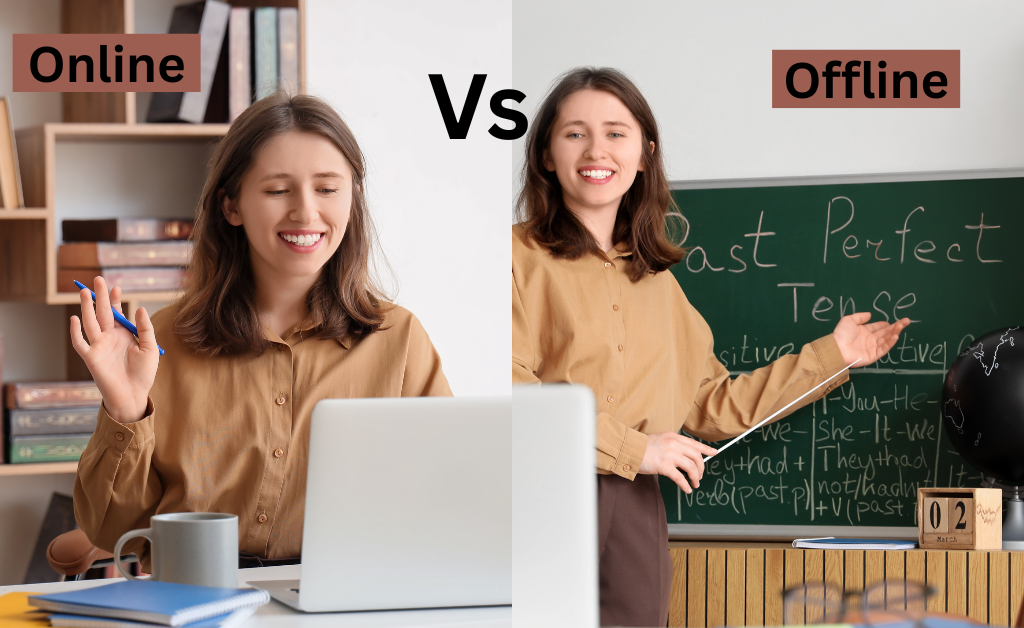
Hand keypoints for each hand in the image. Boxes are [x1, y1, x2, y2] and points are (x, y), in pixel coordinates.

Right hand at [69, 276, 159, 423]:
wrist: (134, 395)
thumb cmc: (144, 373)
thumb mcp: (150, 348)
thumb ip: (145, 329)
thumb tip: (140, 309)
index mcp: (123, 334)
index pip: (116, 312)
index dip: (115, 300)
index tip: (115, 287)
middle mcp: (109, 338)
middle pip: (102, 313)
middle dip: (99, 297)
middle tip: (98, 280)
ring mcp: (98, 346)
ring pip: (90, 323)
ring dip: (86, 308)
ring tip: (84, 292)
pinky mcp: (90, 358)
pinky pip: (80, 343)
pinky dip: (75, 331)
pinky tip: (75, 318)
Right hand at [638, 432, 717, 493]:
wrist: (629, 449)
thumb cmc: (642, 447)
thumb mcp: (660, 440)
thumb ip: (672, 445)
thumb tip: (684, 455)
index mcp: (674, 437)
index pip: (694, 443)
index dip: (706, 449)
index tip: (714, 453)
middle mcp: (674, 444)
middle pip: (696, 457)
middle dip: (701, 468)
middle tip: (699, 476)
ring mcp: (670, 455)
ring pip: (691, 468)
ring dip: (695, 478)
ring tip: (695, 484)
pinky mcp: (664, 466)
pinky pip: (680, 478)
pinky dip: (686, 485)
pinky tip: (687, 490)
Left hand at [832, 312, 909, 366]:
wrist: (837, 348)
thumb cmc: (842, 334)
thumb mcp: (849, 320)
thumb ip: (860, 317)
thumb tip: (870, 314)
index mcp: (864, 332)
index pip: (878, 328)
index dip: (885, 324)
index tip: (894, 321)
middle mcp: (869, 339)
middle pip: (885, 333)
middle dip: (895, 327)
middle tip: (906, 321)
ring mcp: (872, 348)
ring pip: (886, 339)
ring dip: (895, 332)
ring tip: (902, 325)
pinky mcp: (873, 356)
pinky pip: (884, 349)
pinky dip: (890, 343)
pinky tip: (896, 336)